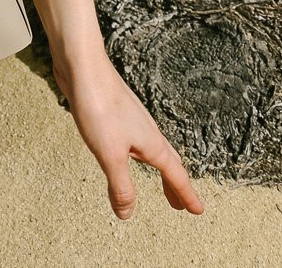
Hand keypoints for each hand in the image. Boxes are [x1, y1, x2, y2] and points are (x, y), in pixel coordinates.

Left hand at [58, 52, 204, 219]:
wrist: (82, 65)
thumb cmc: (99, 106)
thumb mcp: (110, 155)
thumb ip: (120, 187)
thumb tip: (127, 215)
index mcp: (151, 143)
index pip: (175, 175)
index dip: (187, 195)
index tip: (199, 211)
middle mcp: (146, 130)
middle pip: (168, 162)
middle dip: (174, 185)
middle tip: (180, 204)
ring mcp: (131, 119)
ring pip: (152, 150)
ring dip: (159, 169)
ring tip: (159, 180)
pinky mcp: (115, 112)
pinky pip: (135, 140)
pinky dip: (139, 155)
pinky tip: (127, 152)